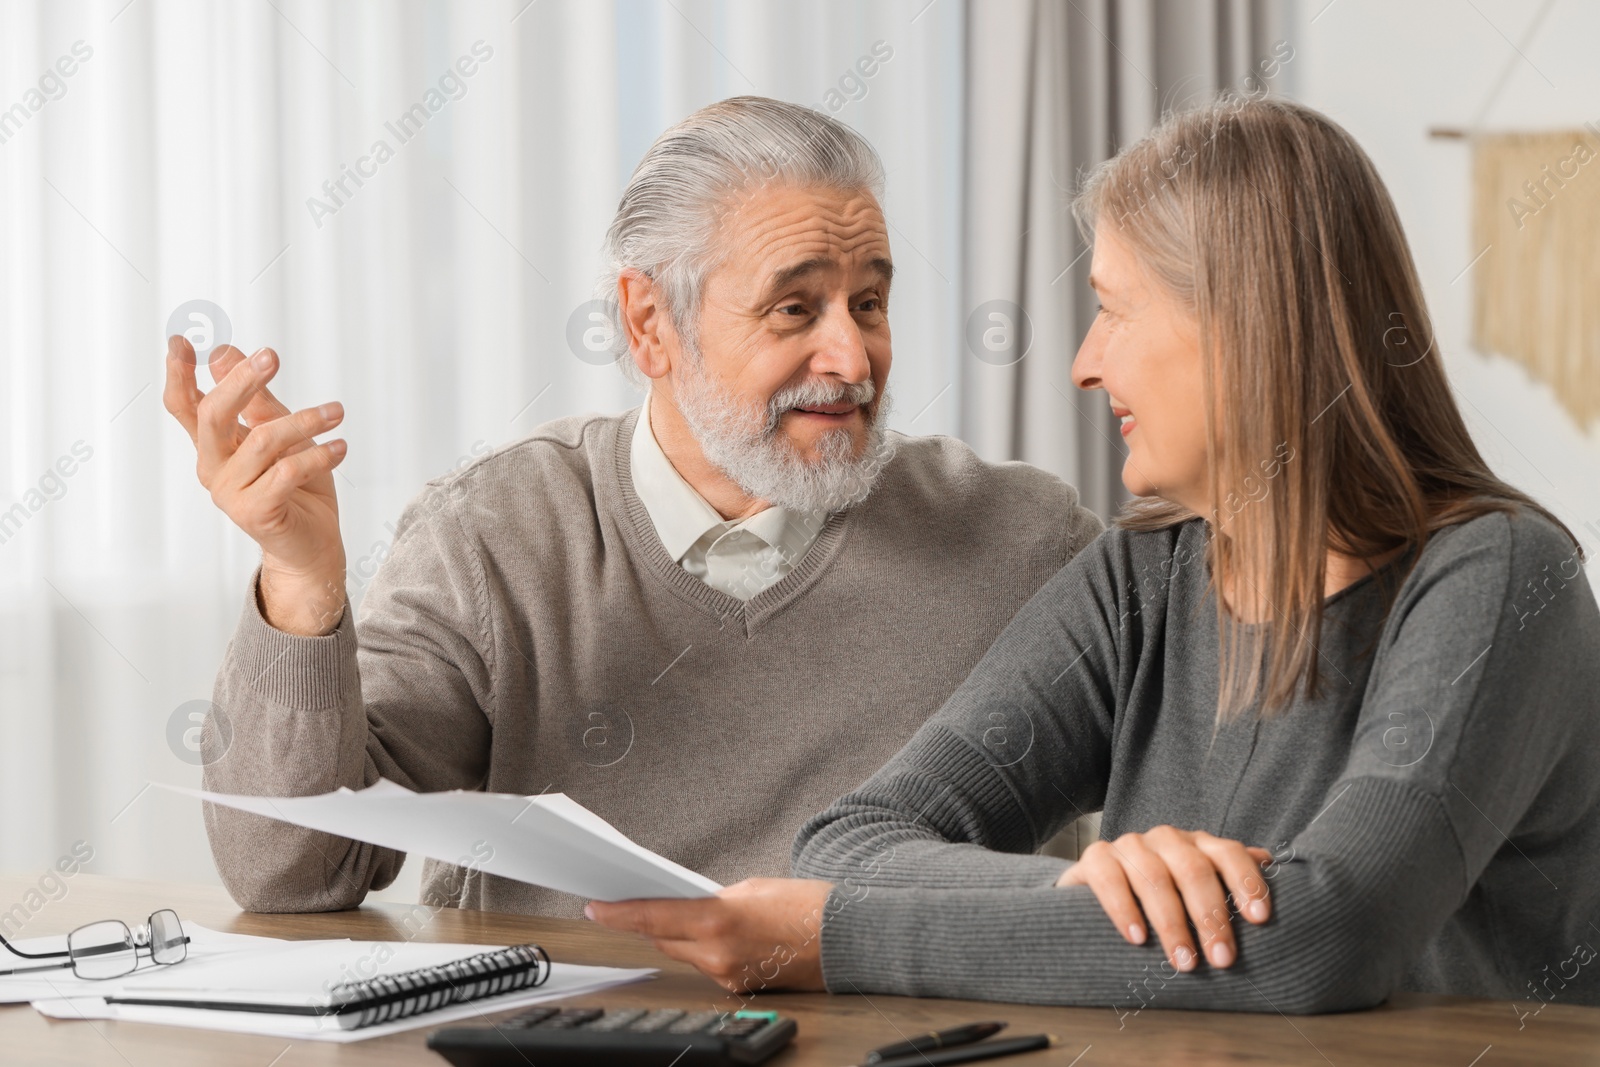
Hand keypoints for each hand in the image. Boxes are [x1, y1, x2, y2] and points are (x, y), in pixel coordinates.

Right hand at [164, 337, 348, 634]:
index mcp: (215, 446)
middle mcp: (214, 467)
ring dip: (304, 420)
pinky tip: (341, 447)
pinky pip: (286, 472)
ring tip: (337, 412)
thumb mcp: (284, 435)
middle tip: (271, 356)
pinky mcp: (255, 513)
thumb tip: (224, 352)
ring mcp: (230, 493)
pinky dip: (318, 455)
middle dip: (241, 381)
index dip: (179, 374)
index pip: (186, 406)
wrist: (313, 546)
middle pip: (212, 415)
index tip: (181, 340)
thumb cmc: (298, 488)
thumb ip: (257, 401)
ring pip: (262, 440)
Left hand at [586, 878, 832, 995]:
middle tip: (628, 902)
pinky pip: (707, 967)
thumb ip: (713, 899)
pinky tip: (711, 936)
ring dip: (679, 936)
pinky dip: (704, 950)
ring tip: (678, 914)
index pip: (653, 917)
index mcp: (718, 920)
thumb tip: (689, 908)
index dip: (619, 913)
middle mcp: (717, 954)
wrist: (846, 938)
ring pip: (685, 954)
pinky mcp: (739, 987)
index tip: (595, 906)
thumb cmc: (806, 906)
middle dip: (649, 921)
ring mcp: (727, 976)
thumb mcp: (752, 887)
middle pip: (663, 939)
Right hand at [1056, 826, 1271, 971]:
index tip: (1259, 919)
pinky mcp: (1096, 858)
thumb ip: (1231, 883)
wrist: (1098, 891)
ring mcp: (1129, 845)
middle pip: (1193, 870)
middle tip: (1222, 959)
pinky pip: (1110, 879)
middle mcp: (1166, 839)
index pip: (1228, 853)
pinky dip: (1124, 909)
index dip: (1246, 882)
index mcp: (1198, 845)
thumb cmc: (1161, 898)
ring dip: (1172, 923)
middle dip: (1211, 916)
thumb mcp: (1197, 892)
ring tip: (1184, 962)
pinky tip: (1137, 938)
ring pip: (1154, 877)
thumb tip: (1275, 867)